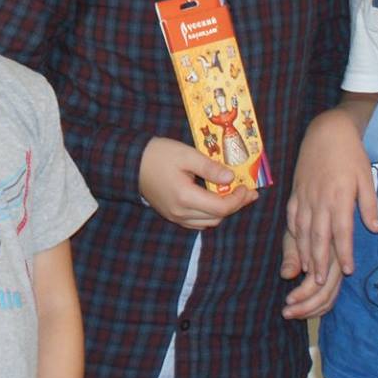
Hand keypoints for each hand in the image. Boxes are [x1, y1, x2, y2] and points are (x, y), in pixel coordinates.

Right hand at [139, 137, 255, 229]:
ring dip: (223, 210)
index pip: (221, 207)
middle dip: (235, 205)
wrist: (130, 162)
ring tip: (232, 194)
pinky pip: (197, 222)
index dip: (238, 199)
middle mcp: (180, 212)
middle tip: (246, 191)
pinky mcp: (171, 215)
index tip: (247, 187)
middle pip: (217, 217)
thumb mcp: (186, 154)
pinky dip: (210, 214)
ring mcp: (175, 216)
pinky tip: (214, 199)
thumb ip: (210, 167)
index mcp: (185, 197)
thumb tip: (231, 177)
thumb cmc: (157, 154)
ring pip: (208, 222)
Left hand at [280, 230, 337, 320]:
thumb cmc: (300, 230)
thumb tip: (286, 275)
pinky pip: (330, 299)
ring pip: (329, 300)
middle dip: (305, 307)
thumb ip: (290, 257)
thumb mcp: (292, 238)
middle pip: (325, 294)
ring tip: (289, 314)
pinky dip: (317, 309)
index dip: (303, 294)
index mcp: (328, 253)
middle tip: (285, 313)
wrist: (314, 222)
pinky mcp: (335, 279)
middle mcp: (337, 265)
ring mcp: (338, 273)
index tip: (287, 300)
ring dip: (310, 311)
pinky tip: (302, 312)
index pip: (317, 281)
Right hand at [283, 107, 377, 319]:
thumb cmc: (351, 154)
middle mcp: (320, 199)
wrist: (326, 131)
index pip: (342, 231)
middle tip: (321, 282)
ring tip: (308, 272)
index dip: (344, 252)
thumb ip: (369, 204)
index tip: (348, 270)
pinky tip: (295, 246)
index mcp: (340, 197)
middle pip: (319, 236)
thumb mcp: (366, 177)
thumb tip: (376, 228)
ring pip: (303, 230)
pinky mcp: (296, 192)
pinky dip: (293, 234)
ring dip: (305, 252)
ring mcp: (305, 196)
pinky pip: (292, 217)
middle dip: (320, 261)